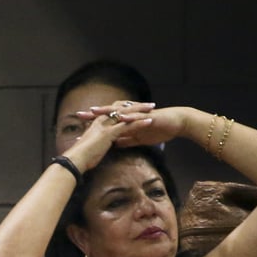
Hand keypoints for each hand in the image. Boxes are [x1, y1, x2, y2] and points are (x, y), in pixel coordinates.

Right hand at [66, 100, 156, 170]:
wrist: (75, 160)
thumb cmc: (82, 157)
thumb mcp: (92, 147)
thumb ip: (98, 143)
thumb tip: (101, 146)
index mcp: (98, 123)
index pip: (115, 112)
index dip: (127, 110)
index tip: (138, 108)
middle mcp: (102, 121)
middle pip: (123, 110)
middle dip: (137, 107)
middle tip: (150, 105)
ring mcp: (106, 126)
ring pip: (127, 115)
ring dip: (141, 111)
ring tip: (153, 109)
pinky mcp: (109, 133)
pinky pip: (128, 126)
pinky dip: (139, 123)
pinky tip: (149, 121)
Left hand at [78, 102, 195, 149]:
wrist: (177, 124)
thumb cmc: (158, 130)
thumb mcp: (139, 139)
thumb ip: (126, 141)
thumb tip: (115, 145)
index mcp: (126, 121)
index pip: (107, 121)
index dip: (94, 123)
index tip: (79, 126)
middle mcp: (130, 115)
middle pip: (109, 114)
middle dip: (94, 114)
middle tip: (79, 114)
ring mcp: (138, 114)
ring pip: (119, 112)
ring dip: (108, 112)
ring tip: (94, 111)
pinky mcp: (147, 116)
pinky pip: (136, 117)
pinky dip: (127, 117)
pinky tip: (119, 118)